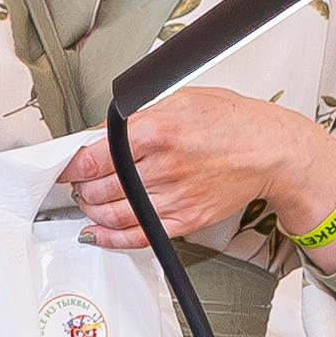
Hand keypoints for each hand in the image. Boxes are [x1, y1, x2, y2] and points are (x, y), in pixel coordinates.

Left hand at [62, 92, 335, 251]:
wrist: (271, 151)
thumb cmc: (233, 122)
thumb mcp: (181, 99)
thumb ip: (138, 117)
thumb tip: (103, 132)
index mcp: (157, 131)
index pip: (95, 155)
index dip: (71, 165)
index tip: (64, 167)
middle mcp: (163, 167)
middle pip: (100, 186)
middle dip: (80, 186)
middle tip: (76, 182)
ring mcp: (173, 197)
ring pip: (114, 213)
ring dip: (92, 210)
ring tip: (87, 202)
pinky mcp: (185, 220)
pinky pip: (138, 235)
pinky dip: (112, 238)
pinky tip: (98, 234)